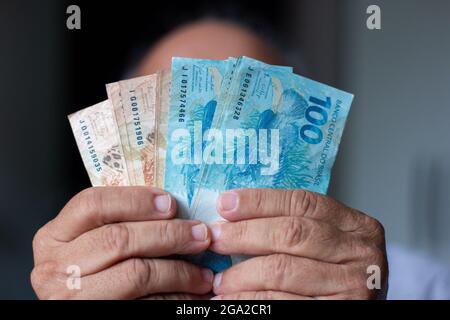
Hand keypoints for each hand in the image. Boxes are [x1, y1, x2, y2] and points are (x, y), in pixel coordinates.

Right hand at [31, 187, 212, 298]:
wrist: (79, 306)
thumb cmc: (90, 272)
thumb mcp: (88, 243)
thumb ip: (115, 224)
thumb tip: (170, 208)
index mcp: (53, 237)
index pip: (92, 204)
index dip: (136, 200)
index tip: (170, 203)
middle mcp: (56, 268)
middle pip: (120, 239)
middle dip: (169, 234)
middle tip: (202, 235)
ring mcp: (73, 298)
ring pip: (137, 274)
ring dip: (180, 272)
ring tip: (204, 273)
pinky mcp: (98, 316)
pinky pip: (146, 305)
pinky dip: (176, 298)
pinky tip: (192, 295)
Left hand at [209, 189, 386, 299]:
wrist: (352, 309)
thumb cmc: (333, 273)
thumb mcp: (326, 243)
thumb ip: (295, 226)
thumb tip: (233, 213)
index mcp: (357, 225)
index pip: (302, 203)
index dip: (259, 201)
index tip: (225, 203)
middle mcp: (361, 253)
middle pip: (291, 233)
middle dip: (245, 234)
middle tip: (215, 238)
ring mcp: (352, 286)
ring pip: (282, 269)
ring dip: (242, 274)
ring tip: (219, 278)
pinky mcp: (336, 312)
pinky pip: (281, 303)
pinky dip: (250, 300)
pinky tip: (231, 299)